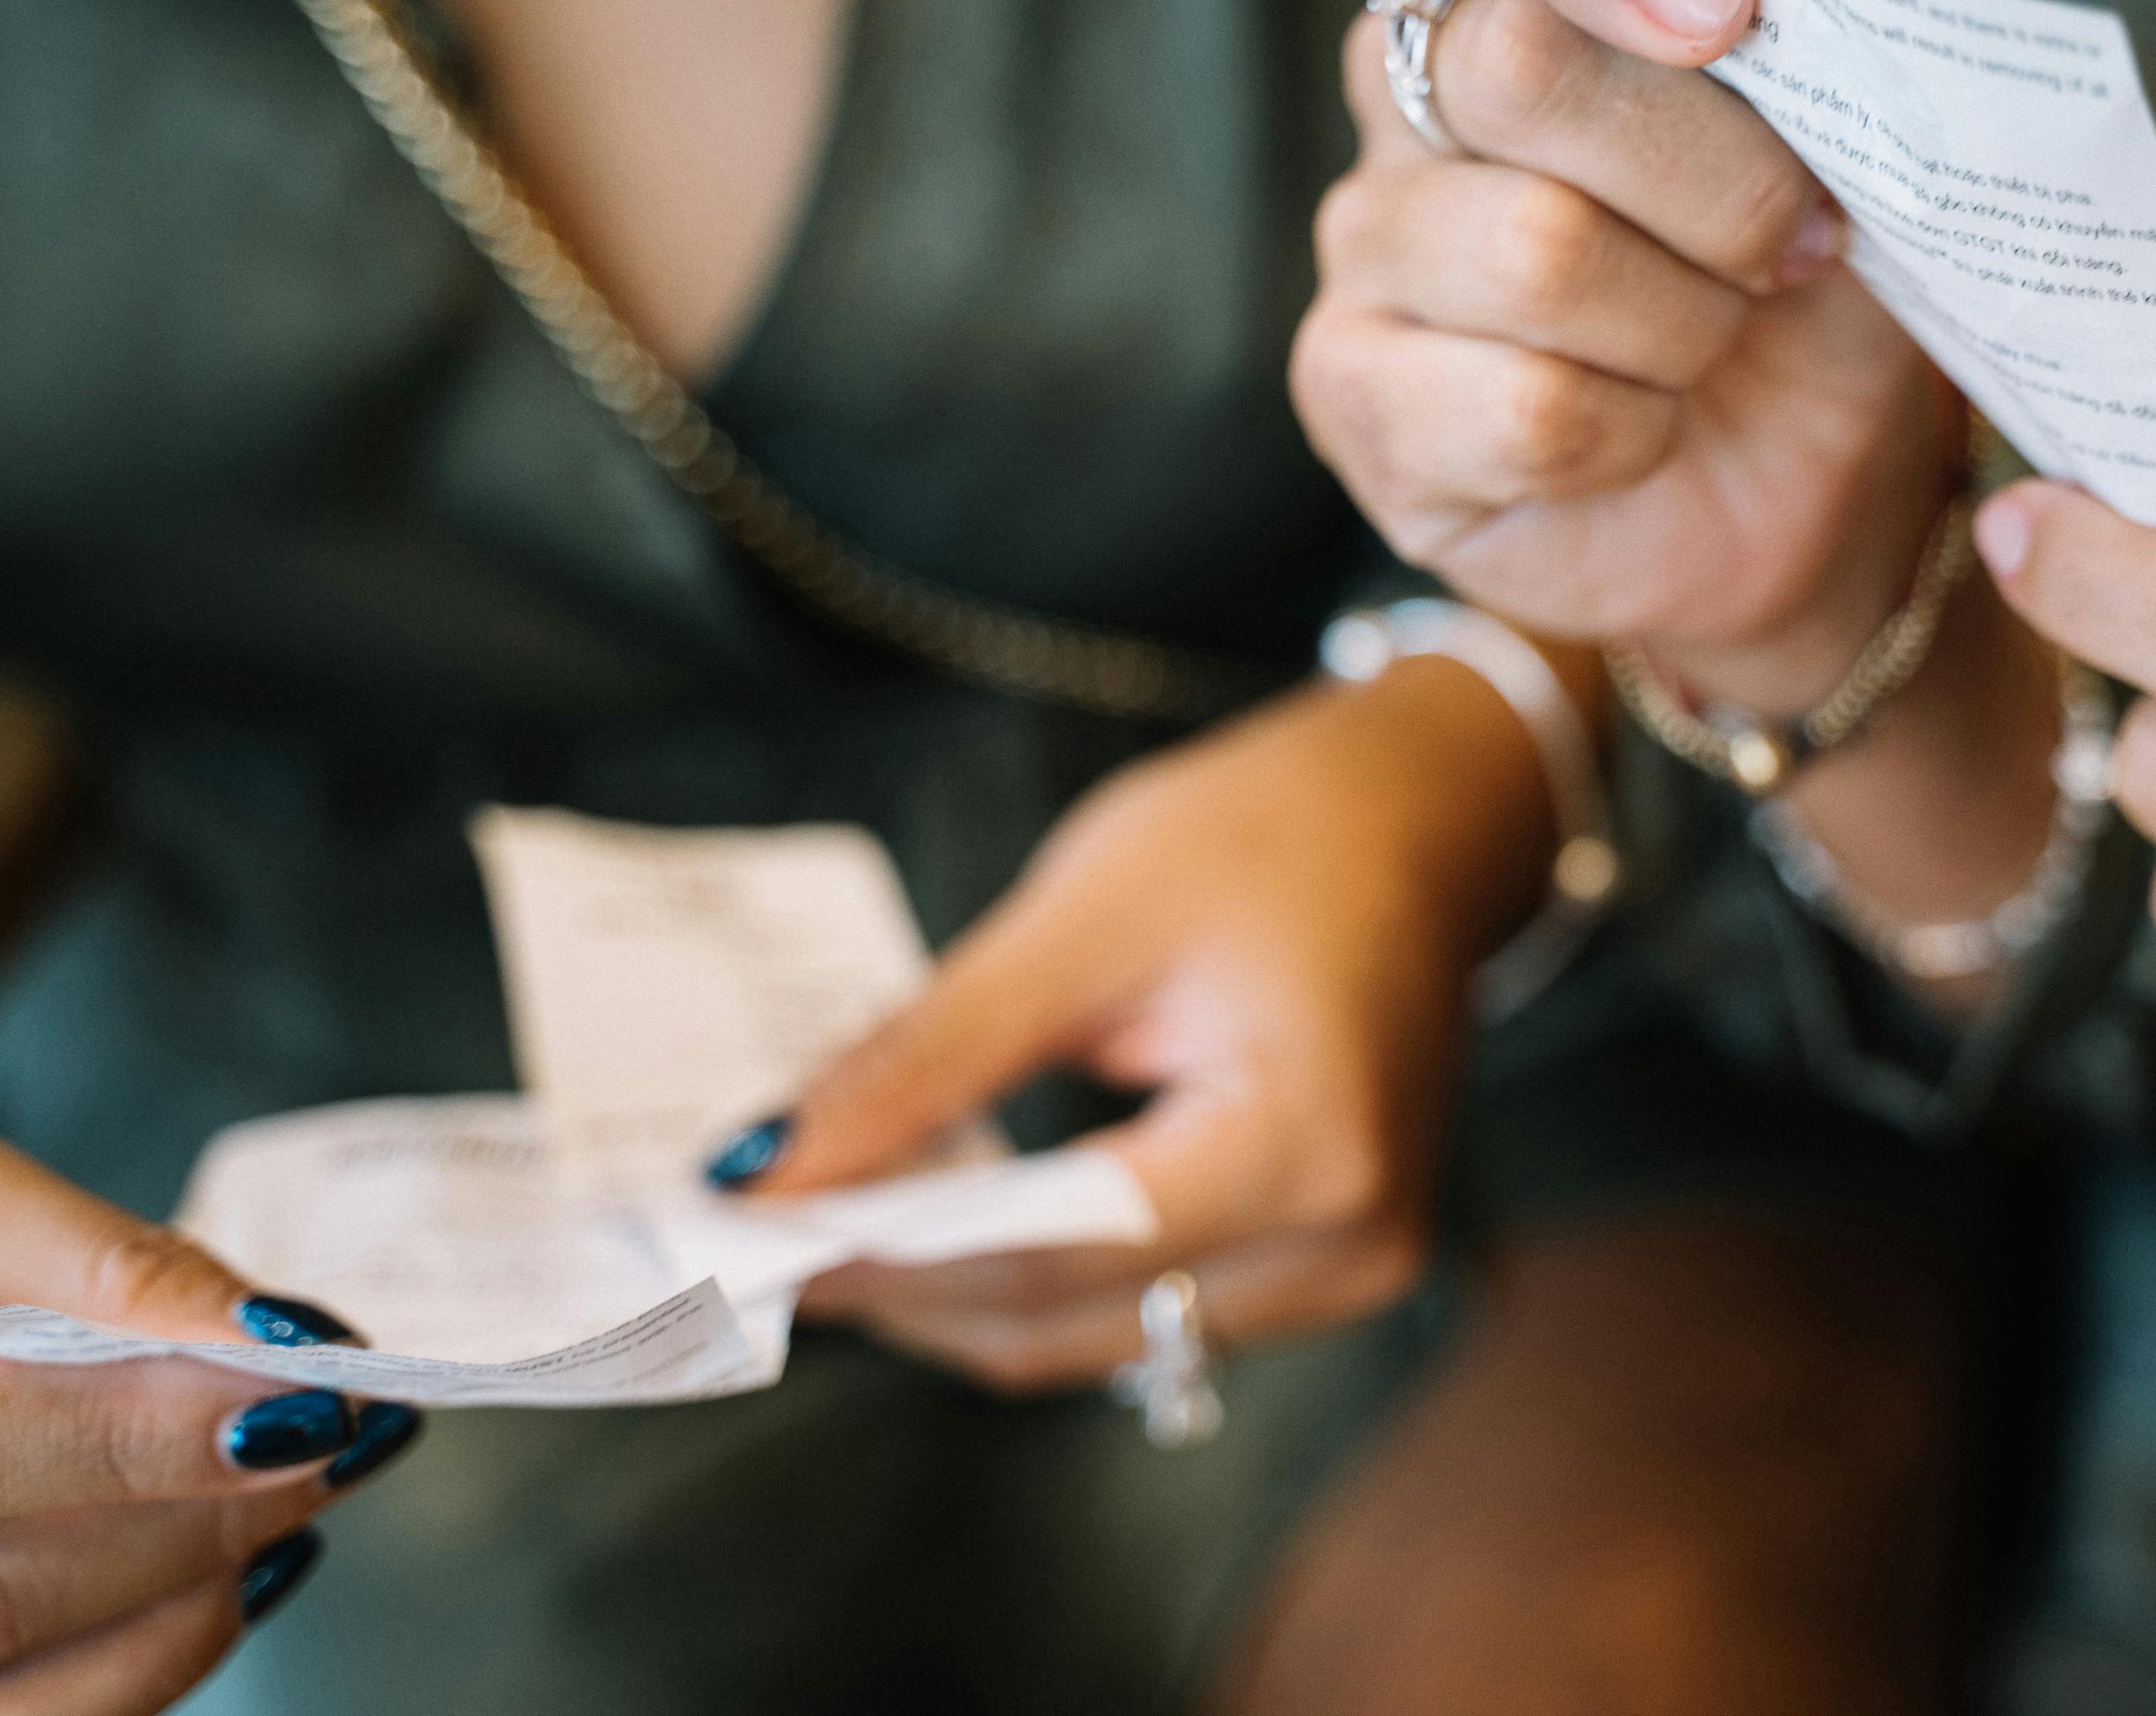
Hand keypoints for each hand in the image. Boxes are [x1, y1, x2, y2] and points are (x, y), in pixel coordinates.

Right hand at [0, 1124, 411, 1713]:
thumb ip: (108, 1273)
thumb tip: (276, 1336)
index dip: (146, 1434)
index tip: (310, 1381)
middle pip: (0, 1596)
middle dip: (204, 1511)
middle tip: (348, 1423)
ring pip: (26, 1681)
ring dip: (196, 1586)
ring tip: (318, 1475)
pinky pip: (35, 1715)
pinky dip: (155, 1653)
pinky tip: (247, 1573)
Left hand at [721, 664, 1551, 1391]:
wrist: (1417, 820)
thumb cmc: (1272, 835)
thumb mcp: (1086, 916)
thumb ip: (928, 1057)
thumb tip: (768, 1167)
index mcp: (1311, 1144)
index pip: (1056, 1248)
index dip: (887, 1252)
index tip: (738, 1236)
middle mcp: (1348, 1243)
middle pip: (1066, 1318)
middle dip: (900, 1282)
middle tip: (748, 1233)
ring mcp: (1348, 1271)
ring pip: (1091, 1335)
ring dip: (955, 1288)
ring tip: (834, 1211)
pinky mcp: (1323, 1269)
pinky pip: (1140, 1309)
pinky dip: (1031, 1271)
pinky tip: (947, 1209)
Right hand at [1295, 0, 1955, 712]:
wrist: (1805, 487)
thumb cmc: (1810, 287)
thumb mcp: (1850, 135)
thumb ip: (1802, 23)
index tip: (1728, 10)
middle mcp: (1409, 83)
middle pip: (1516, 62)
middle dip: (1715, 174)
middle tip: (1794, 241)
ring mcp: (1367, 240)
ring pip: (1536, 252)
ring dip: (1687, 320)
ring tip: (1712, 344)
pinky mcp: (1353, 394)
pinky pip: (1526, 408)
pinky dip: (1636, 431)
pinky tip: (1643, 431)